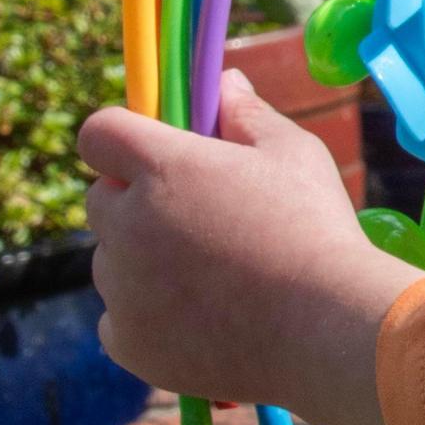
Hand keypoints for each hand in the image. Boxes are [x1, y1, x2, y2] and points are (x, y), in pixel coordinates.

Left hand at [82, 71, 418, 424]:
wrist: (326, 330)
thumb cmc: (315, 230)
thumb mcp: (293, 153)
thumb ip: (247, 113)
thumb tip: (224, 81)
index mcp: (162, 167)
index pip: (98, 133)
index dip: (122, 137)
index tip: (151, 150)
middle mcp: (127, 225)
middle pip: (100, 200)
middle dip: (134, 200)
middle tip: (195, 217)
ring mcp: (121, 289)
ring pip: (112, 262)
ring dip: (141, 260)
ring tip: (213, 276)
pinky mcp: (127, 343)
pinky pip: (117, 318)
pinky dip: (145, 316)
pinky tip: (199, 318)